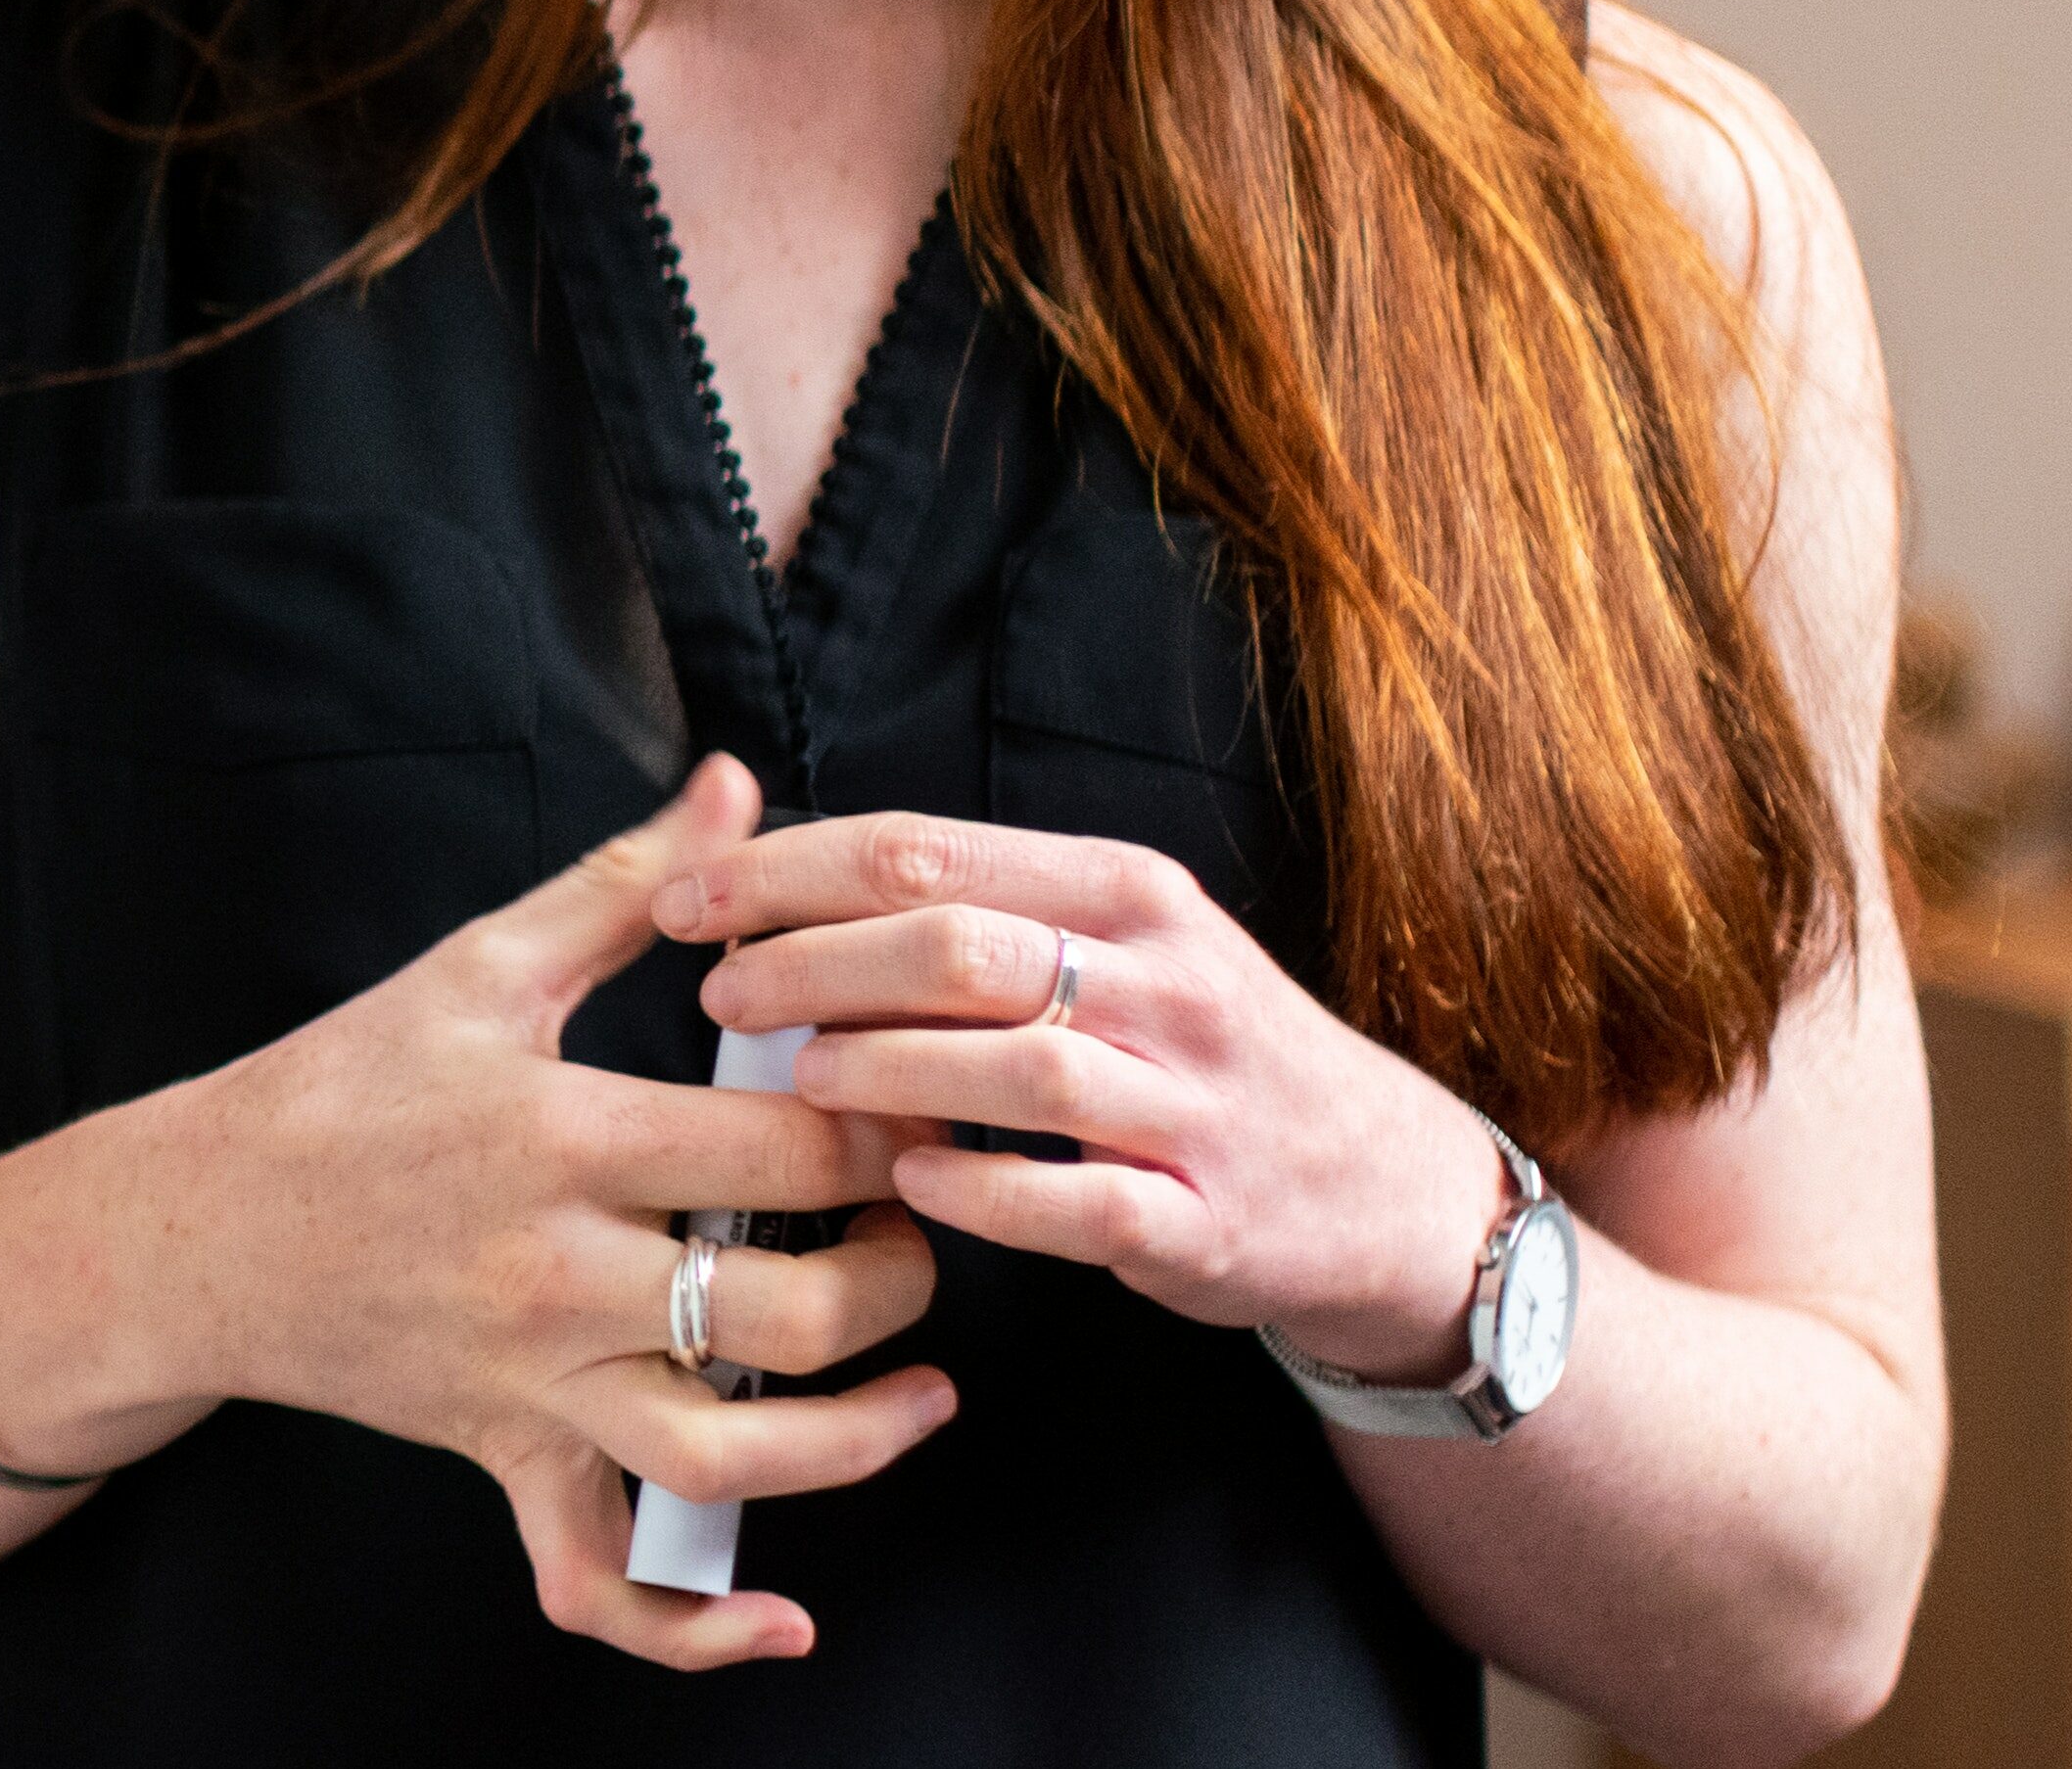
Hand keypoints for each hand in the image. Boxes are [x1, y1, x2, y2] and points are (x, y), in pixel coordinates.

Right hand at [155, 752, 957, 1664]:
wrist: (193, 1227)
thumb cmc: (340, 1086)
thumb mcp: (477, 965)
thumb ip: (626, 883)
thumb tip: (739, 788)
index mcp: (560, 1136)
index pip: (788, 1152)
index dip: (890, 1130)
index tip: (928, 1101)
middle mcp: (555, 1275)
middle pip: (792, 1312)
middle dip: (900, 1273)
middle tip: (921, 1227)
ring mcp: (532, 1385)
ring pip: (732, 1458)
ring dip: (860, 1440)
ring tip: (923, 1386)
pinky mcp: (506, 1459)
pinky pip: (599, 1583)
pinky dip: (693, 1630)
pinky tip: (784, 1620)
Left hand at [670, 813, 1518, 1382]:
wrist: (1384, 1188)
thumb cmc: (1203, 1053)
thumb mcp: (1122, 944)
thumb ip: (981, 908)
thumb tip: (787, 880)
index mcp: (1125, 893)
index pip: (925, 853)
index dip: (786, 871)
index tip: (687, 899)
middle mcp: (1165, 982)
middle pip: (955, 944)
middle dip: (813, 962)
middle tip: (720, 994)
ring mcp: (1192, 1103)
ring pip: (1015, 1063)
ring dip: (884, 1067)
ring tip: (795, 1079)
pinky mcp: (1204, 1218)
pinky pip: (1079, 1199)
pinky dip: (983, 1188)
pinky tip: (907, 1178)